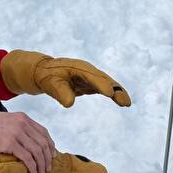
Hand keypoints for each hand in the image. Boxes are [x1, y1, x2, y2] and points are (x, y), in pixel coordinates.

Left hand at [0, 50, 131, 107]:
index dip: (101, 85)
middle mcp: (88, 71)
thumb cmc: (47, 77)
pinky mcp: (91, 83)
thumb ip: (60, 92)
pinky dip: (114, 94)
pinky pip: (105, 88)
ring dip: (118, 93)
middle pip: (105, 79)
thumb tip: (70, 103)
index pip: (92, 77)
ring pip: (108, 83)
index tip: (109, 93)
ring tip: (127, 104)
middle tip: (125, 102)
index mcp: (78, 68)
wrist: (45, 72)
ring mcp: (91, 76)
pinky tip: (122, 102)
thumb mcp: (50, 84)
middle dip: (116, 90)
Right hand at [0, 112, 54, 172]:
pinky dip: (32, 166)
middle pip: (43, 143)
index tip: (52, 155)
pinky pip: (27, 157)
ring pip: (37, 151)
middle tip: (48, 167)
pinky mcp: (9, 144)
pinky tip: (33, 172)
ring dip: (41, 164)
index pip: (43, 132)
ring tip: (41, 172)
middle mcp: (22, 124)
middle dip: (48, 157)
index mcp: (23, 118)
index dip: (50, 145)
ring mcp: (17, 133)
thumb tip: (26, 139)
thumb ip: (18, 126)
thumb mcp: (6, 120)